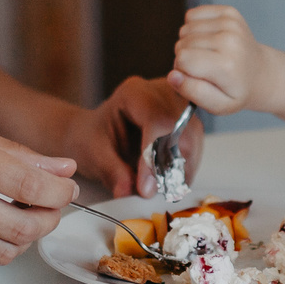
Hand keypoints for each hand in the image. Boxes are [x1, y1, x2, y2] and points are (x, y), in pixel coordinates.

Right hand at [0, 103, 75, 270]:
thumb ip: (16, 154)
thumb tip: (62, 170)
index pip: (29, 187)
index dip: (60, 193)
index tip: (66, 189)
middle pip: (20, 227)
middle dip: (49, 220)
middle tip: (51, 206)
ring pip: (1, 252)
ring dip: (25, 240)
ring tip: (24, 218)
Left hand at [67, 76, 201, 198]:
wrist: (89, 134)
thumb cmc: (89, 138)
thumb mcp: (94, 156)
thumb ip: (112, 173)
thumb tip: (128, 190)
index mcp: (134, 93)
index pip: (157, 121)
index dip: (155, 157)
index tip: (146, 188)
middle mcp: (160, 92)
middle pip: (182, 127)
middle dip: (173, 164)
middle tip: (158, 191)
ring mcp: (176, 104)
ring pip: (193, 135)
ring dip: (183, 167)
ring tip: (166, 188)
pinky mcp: (184, 119)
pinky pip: (195, 143)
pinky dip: (186, 166)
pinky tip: (172, 180)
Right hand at [169, 5, 270, 117]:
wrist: (261, 73)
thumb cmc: (238, 91)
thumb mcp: (218, 105)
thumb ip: (193, 92)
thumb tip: (172, 76)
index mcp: (227, 65)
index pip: (182, 60)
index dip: (182, 71)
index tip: (195, 77)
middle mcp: (229, 39)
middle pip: (182, 44)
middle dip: (185, 58)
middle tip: (204, 68)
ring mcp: (230, 23)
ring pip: (184, 30)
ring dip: (190, 44)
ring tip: (207, 55)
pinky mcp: (228, 12)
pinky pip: (192, 15)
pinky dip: (194, 28)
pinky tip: (208, 40)